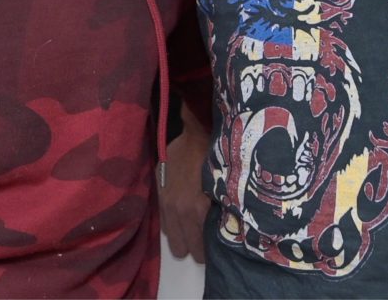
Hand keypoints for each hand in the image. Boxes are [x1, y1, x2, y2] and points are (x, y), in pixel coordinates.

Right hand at [161, 111, 211, 262]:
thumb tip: (227, 226)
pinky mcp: (159, 194)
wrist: (192, 132)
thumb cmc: (213, 156)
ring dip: (180, 238)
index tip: (211, 255)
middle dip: (192, 248)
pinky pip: (163, 221)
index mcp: (196, 209)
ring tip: (188, 241)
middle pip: (183, 244)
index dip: (205, 253)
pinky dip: (172, 226)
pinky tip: (179, 225)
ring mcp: (166, 203)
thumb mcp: (222, 183)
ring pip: (171, 235)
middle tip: (200, 250)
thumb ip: (220, 206)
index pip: (199, 245)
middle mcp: (179, 210)